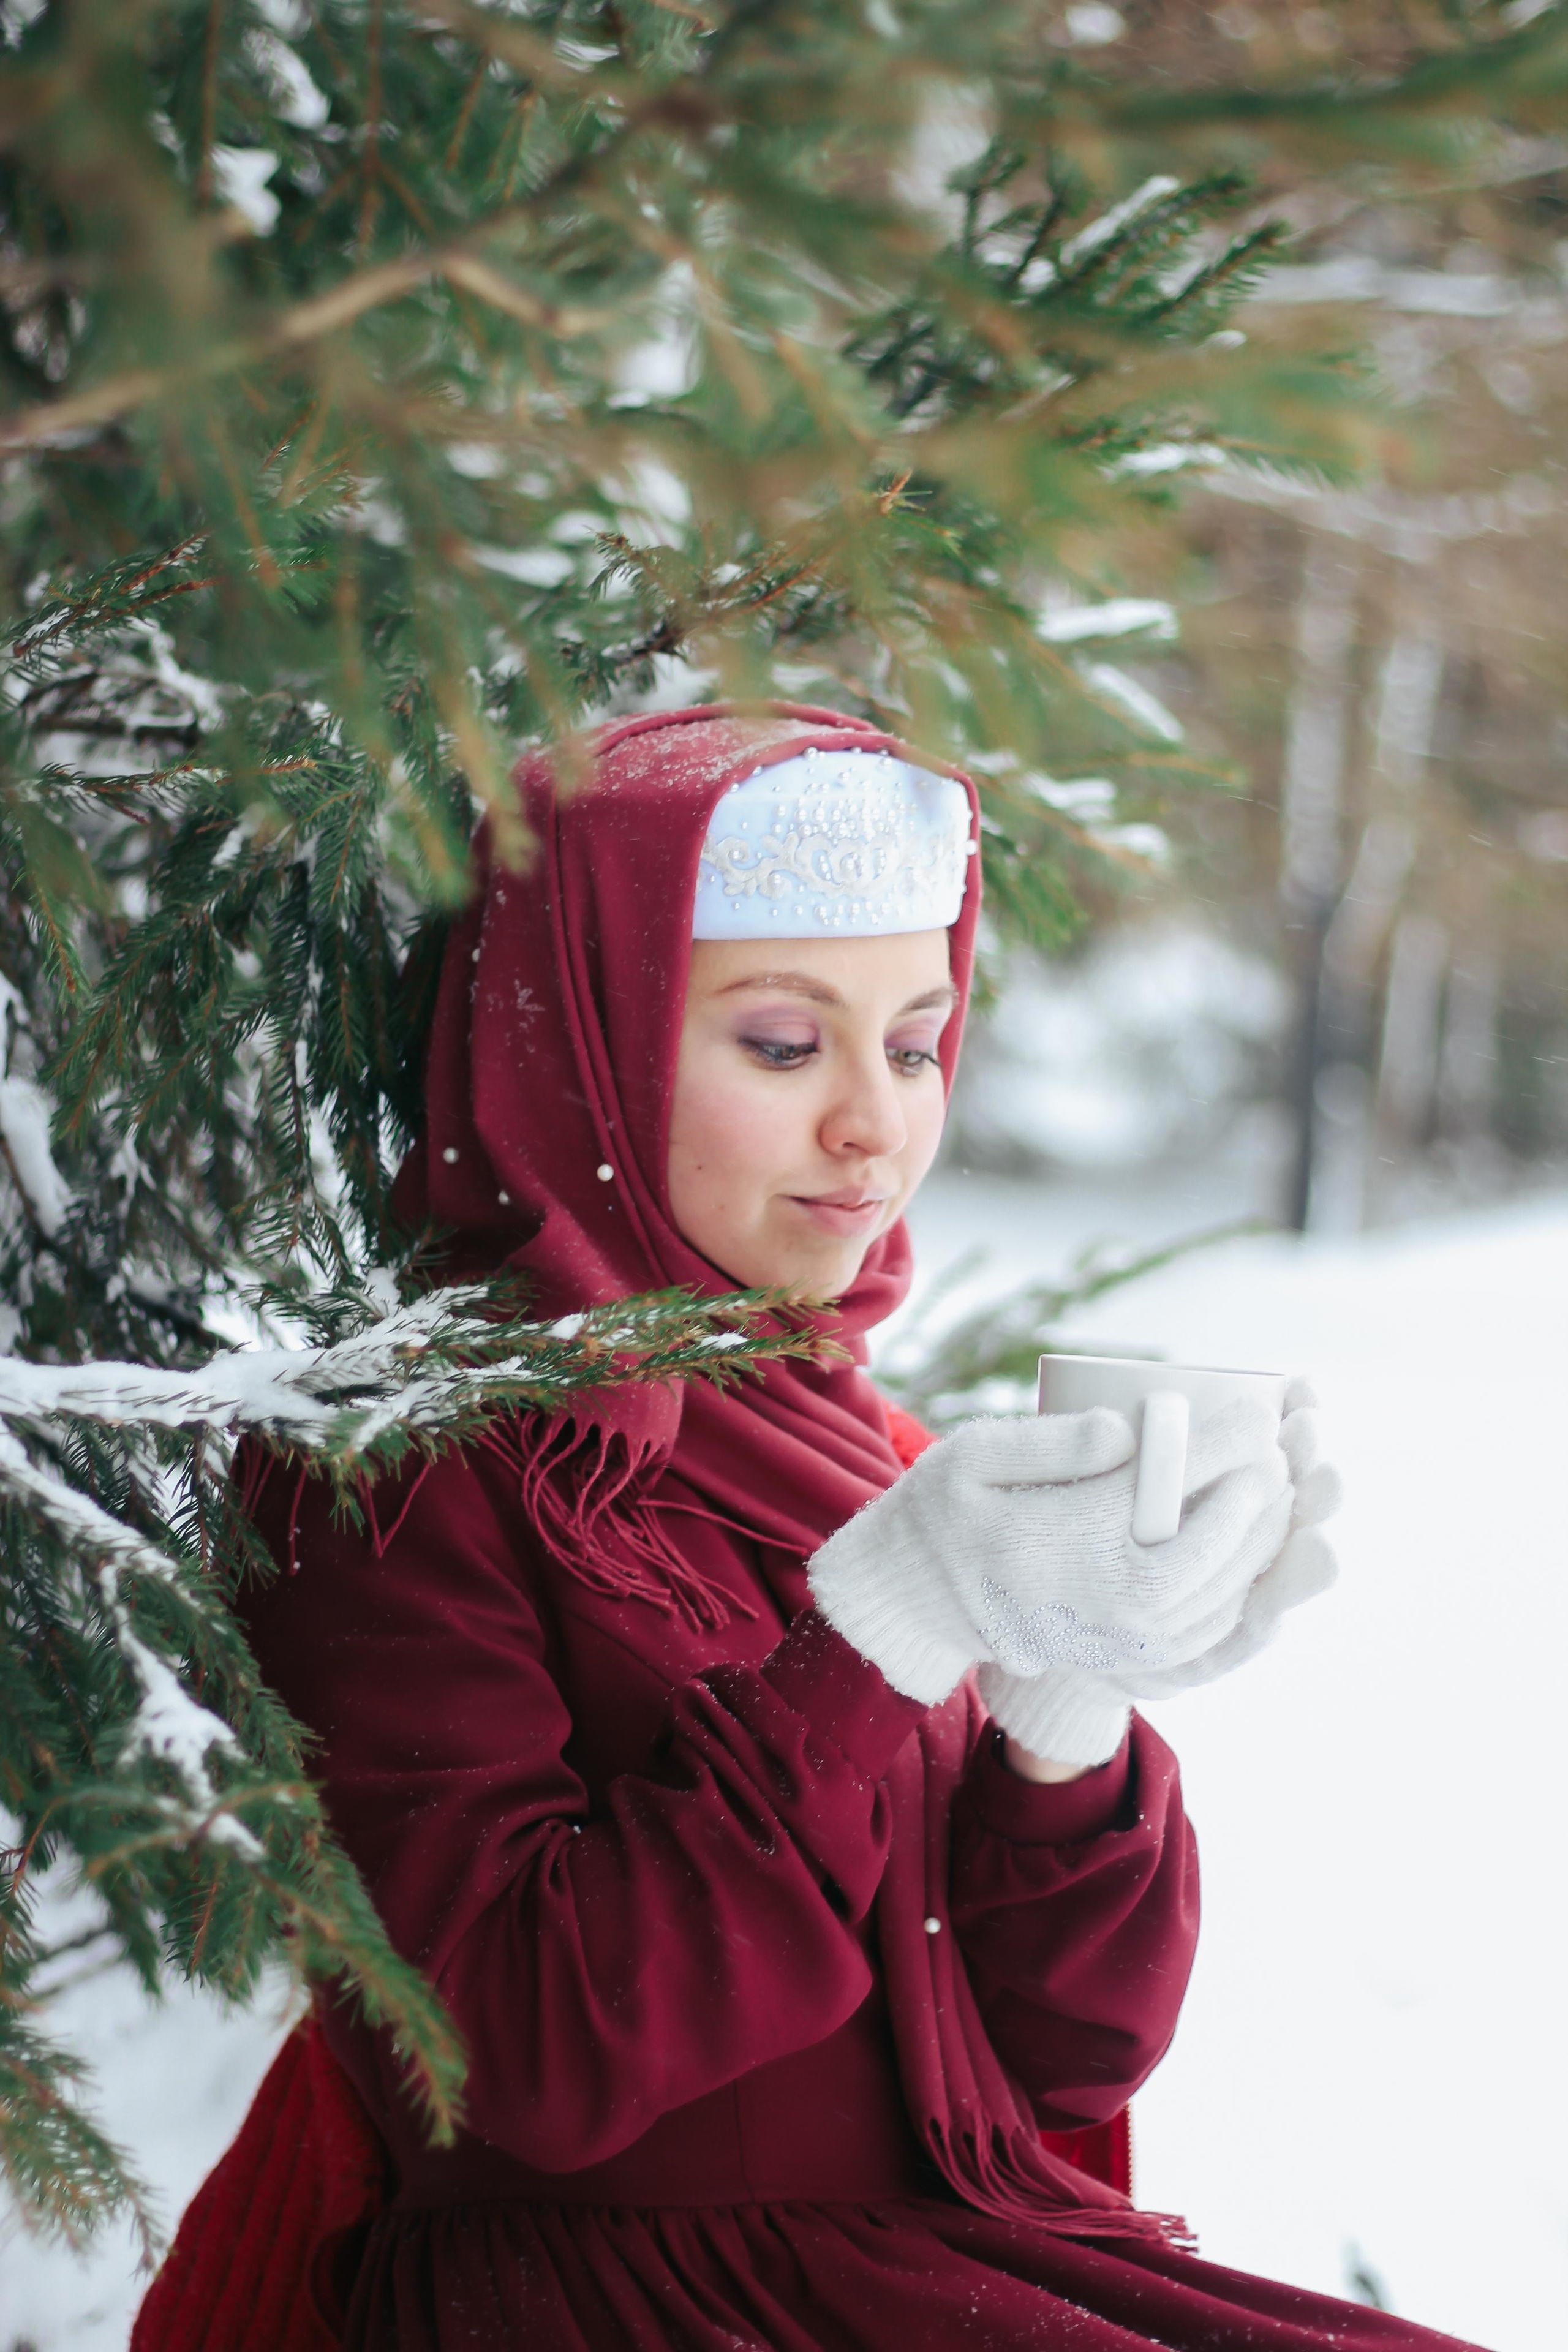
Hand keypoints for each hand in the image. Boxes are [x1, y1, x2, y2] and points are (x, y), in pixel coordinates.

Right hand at [807, 1393, 1293, 1707]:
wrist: (918, 1603)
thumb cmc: (945, 1511)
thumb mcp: (974, 1456)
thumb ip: (1053, 1441)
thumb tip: (1132, 1430)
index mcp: (1046, 1542)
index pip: (1151, 1495)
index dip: (1214, 1454)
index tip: (1255, 1417)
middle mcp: (1085, 1601)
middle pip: (1199, 1555)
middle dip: (1255, 1501)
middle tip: (1282, 1452)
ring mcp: (1109, 1642)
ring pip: (1212, 1599)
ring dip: (1262, 1546)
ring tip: (1287, 1492)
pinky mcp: (1124, 1661)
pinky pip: (1205, 1633)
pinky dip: (1246, 1591)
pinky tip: (1261, 1551)